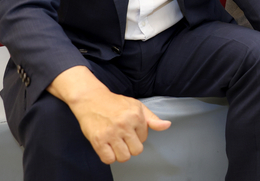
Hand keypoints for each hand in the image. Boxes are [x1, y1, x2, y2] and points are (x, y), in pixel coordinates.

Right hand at [48, 66, 170, 163]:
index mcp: (136, 116)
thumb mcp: (137, 106)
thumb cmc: (115, 103)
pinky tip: (107, 147)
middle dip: (131, 146)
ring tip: (116, 143)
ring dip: (120, 153)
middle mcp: (125, 125)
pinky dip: (109, 157)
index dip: (137, 135)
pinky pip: (108, 159)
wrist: (91, 99)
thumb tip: (167, 125)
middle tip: (123, 138)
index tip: (129, 129)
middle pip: (136, 150)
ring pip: (124, 157)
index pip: (144, 138)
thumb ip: (152, 118)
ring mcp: (111, 133)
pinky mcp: (98, 140)